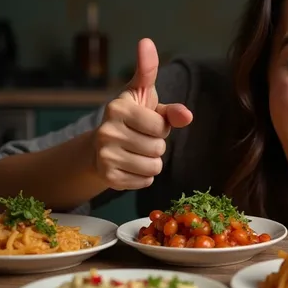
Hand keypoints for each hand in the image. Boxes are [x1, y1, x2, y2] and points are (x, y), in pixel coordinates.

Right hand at [93, 38, 193, 189]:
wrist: (100, 145)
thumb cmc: (132, 120)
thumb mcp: (149, 107)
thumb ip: (171, 110)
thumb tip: (187, 116)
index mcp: (118, 108)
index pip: (160, 126)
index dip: (162, 128)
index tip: (149, 125)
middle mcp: (108, 131)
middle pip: (157, 148)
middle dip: (157, 146)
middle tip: (142, 141)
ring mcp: (106, 155)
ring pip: (153, 167)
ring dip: (153, 163)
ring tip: (139, 154)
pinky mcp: (109, 177)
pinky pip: (145, 181)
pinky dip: (144, 176)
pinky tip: (132, 166)